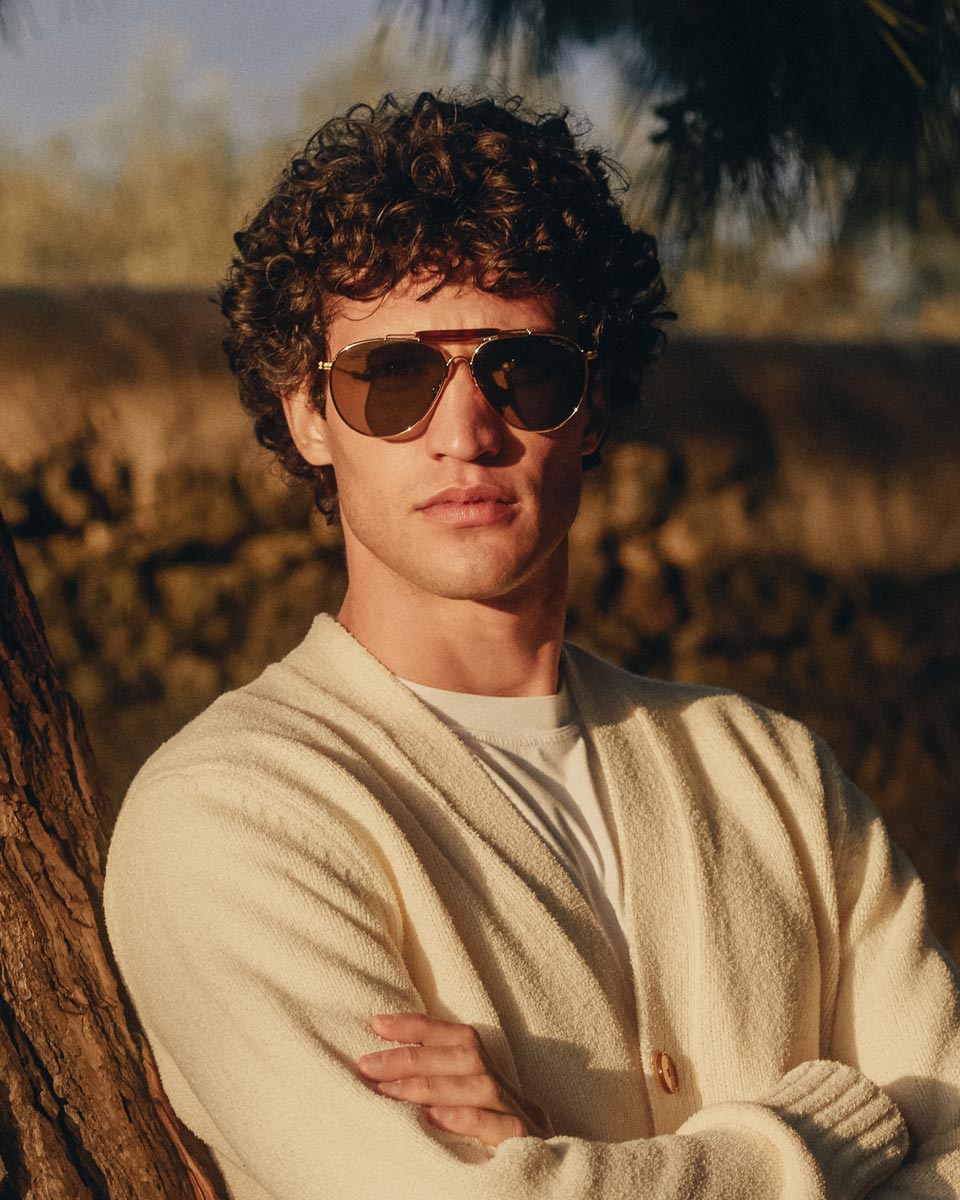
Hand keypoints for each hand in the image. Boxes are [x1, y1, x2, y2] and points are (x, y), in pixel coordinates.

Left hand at [357, 1011, 553, 1147]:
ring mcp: (522, 1116)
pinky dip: (468, 1118)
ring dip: (430, 1085)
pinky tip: (434, 1120)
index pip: (459, 1037)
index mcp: (495, 1077)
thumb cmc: (493, 1149)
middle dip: (412, 1057)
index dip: (419, 1026)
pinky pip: (501, 1126)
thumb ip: (444, 1091)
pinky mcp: (528, 1144)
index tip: (376, 1024)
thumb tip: (386, 1076)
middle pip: (467, 1056)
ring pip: (481, 1086)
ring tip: (386, 1091)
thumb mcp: (469, 1114)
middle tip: (367, 1065)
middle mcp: (510, 1091)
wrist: (546, 1187)